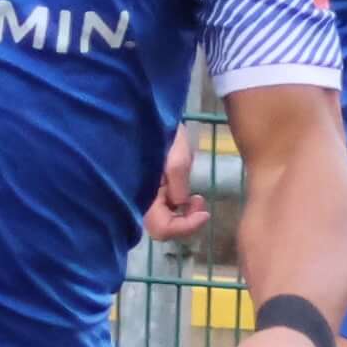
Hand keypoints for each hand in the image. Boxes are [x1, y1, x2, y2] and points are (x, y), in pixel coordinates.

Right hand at [143, 122, 206, 241]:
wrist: (150, 117)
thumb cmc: (162, 133)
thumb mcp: (176, 156)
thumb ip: (178, 184)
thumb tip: (180, 206)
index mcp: (142, 196)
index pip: (162, 229)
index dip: (185, 227)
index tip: (205, 213)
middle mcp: (141, 201)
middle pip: (163, 229)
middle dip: (186, 222)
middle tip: (201, 202)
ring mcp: (145, 197)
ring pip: (165, 220)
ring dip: (184, 214)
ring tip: (197, 197)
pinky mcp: (151, 190)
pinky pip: (165, 208)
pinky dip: (180, 205)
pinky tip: (188, 192)